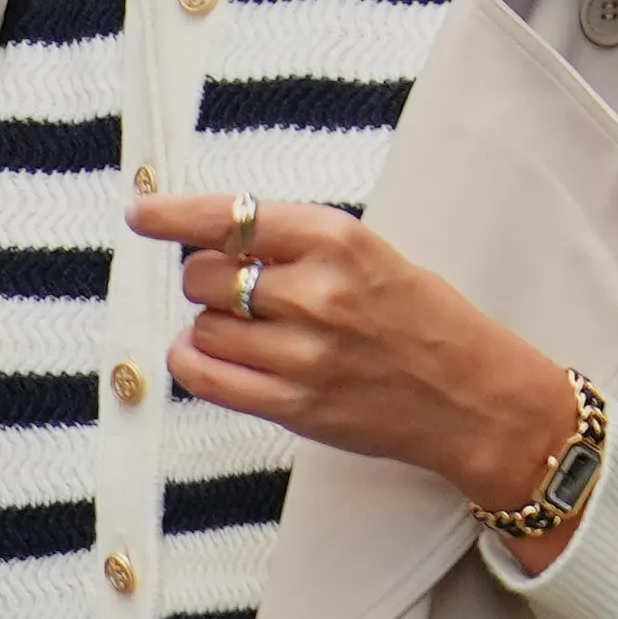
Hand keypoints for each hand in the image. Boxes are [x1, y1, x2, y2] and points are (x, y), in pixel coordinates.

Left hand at [131, 191, 595, 544]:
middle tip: (243, 293)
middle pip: (204, 275)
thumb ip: (299, 246)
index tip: (141, 214)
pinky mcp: (295, 404)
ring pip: (203, 326)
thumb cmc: (426, 321)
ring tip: (254, 333)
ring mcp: (303, 352)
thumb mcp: (372, 256)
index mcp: (338, 239)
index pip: (231, 217)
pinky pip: (207, 376)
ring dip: (213, 326)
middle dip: (209, 280)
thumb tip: (213, 240)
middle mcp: (317, 292)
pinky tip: (212, 357)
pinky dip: (196, 363)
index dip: (173, 215)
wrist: (476, 398)